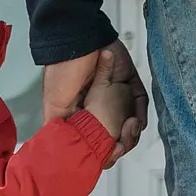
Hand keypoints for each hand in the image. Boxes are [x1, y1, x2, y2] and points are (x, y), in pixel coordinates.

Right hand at [43, 40, 147, 166]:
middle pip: (117, 134)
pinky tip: (135, 120)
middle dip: (120, 144)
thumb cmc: (62, 70)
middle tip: (118, 147)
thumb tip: (61, 151)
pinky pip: (141, 103)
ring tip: (128, 129)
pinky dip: (141, 115)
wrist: (77, 40)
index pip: (99, 139)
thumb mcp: (54, 105)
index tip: (106, 155)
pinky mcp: (130, 82)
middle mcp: (102, 106)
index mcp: (84, 113)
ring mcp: (117, 94)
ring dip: (132, 132)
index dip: (104, 152)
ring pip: (131, 123)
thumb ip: (57, 127)